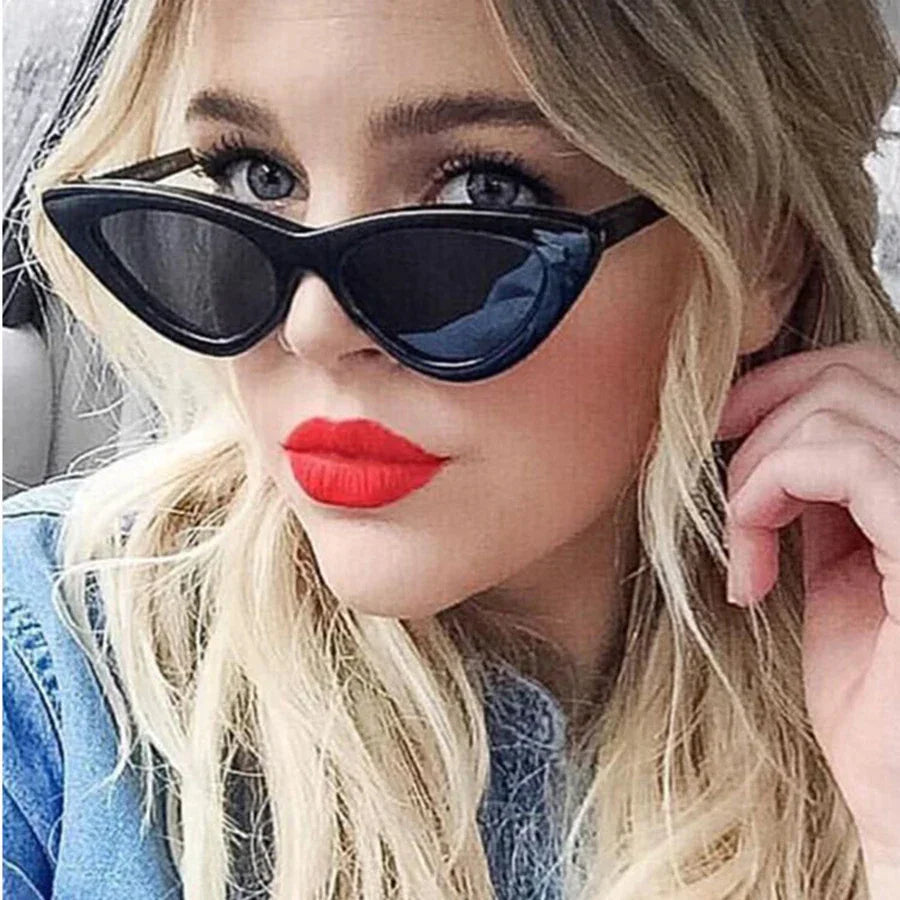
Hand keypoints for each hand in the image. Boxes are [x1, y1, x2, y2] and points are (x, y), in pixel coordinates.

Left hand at [715, 340, 899, 873]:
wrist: (897, 794)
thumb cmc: (874, 699)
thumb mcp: (841, 569)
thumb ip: (827, 500)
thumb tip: (775, 442)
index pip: (874, 373)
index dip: (787, 381)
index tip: (723, 426)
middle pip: (857, 370)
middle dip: (761, 401)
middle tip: (711, 455)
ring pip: (837, 407)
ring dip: (756, 468)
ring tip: (744, 543)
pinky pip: (838, 459)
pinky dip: (765, 495)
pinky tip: (752, 567)